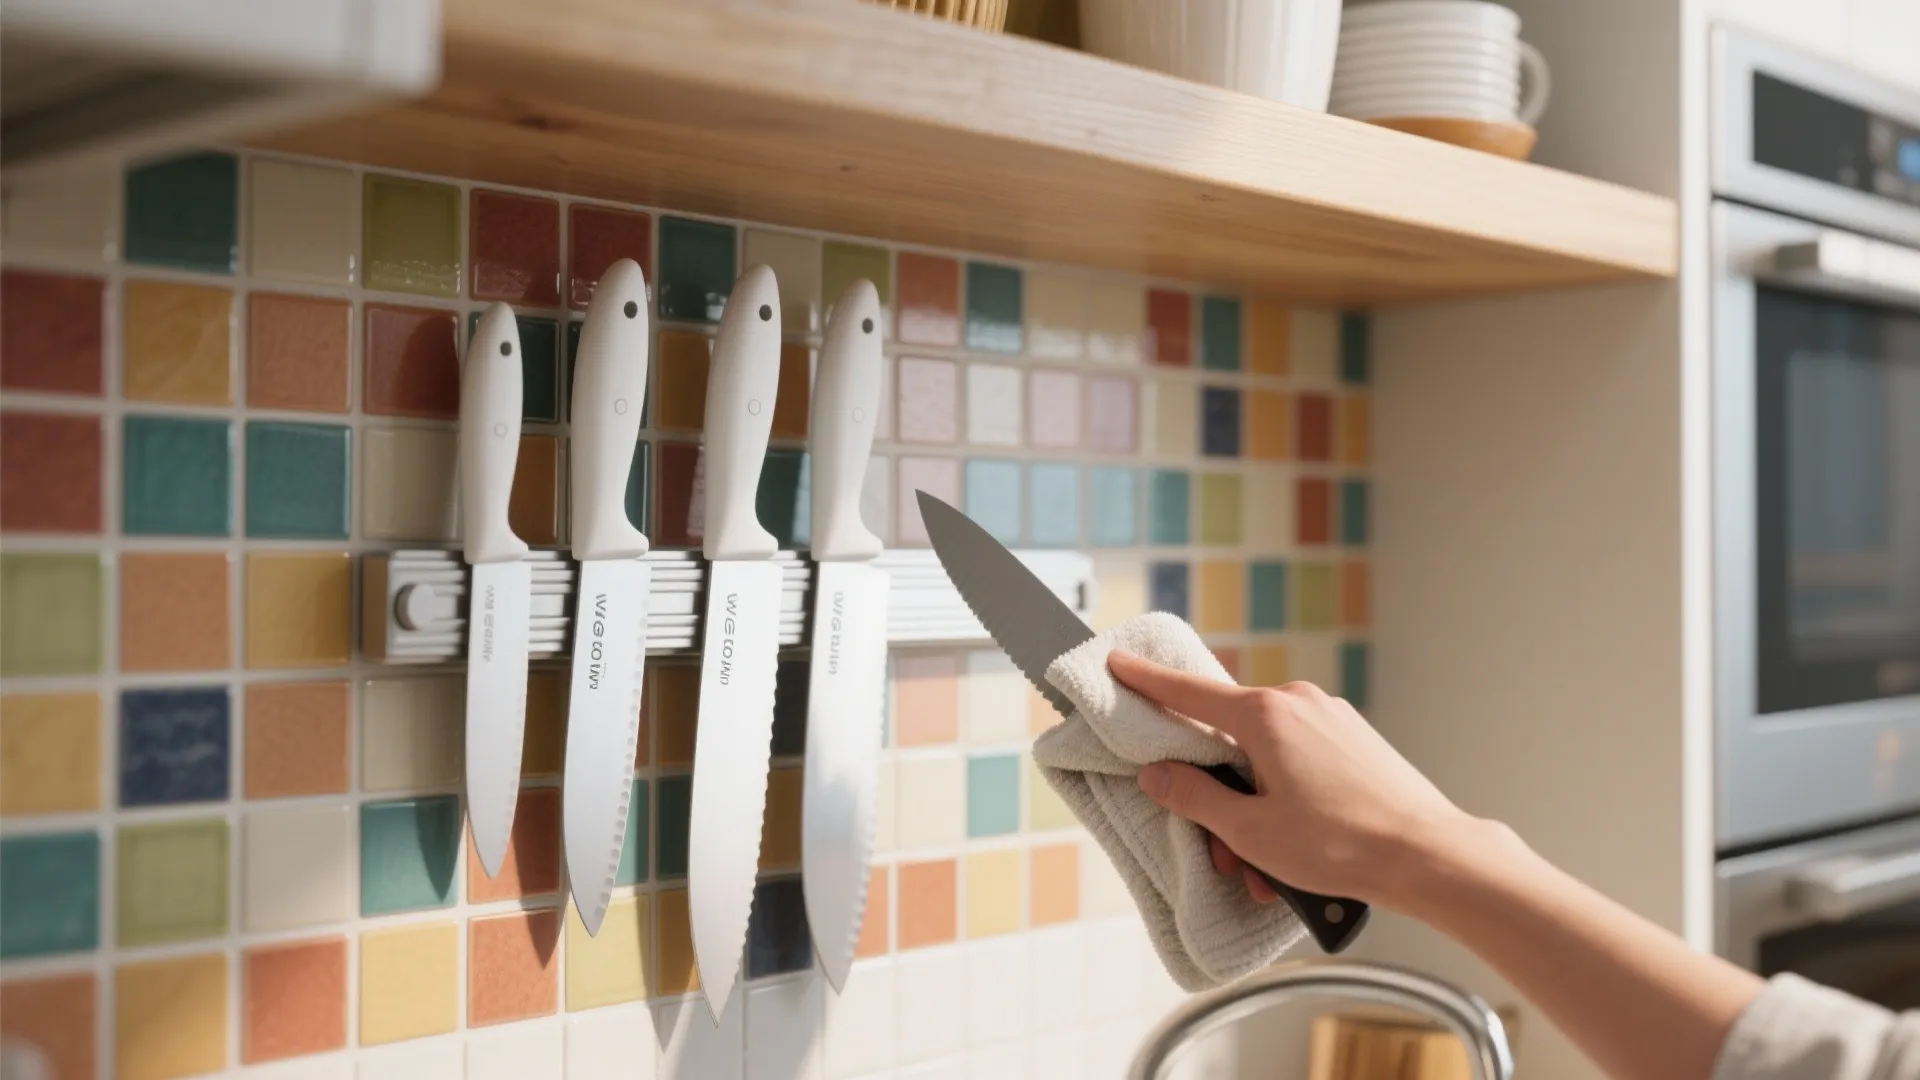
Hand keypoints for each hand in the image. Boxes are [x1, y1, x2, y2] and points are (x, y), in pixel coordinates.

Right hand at [1109, 650, 1466, 907]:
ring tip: (1270, 869)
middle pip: (1230, 742)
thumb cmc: (1342, 844)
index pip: (1189, 691)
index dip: (1147, 680)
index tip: (1119, 663)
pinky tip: (1300, 848)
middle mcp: (1298, 704)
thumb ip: (1196, 797)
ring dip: (1256, 811)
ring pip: (1268, 760)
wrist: (1429, 854)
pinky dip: (1289, 802)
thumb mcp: (1250, 831)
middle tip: (1223, 850)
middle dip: (1219, 797)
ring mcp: (1332, 720)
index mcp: (1265, 716)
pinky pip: (1302, 764)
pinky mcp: (1355, 741)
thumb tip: (1160, 774)